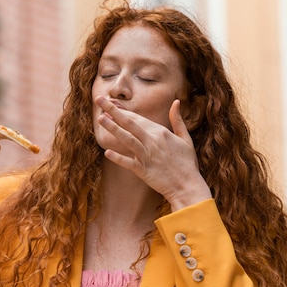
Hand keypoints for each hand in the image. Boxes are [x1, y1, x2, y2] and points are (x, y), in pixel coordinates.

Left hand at [95, 96, 211, 210]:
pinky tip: (107, 152)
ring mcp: (147, 156)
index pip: (137, 118)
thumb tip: (176, 102)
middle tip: (99, 100)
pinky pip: (129, 163)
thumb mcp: (185, 138)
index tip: (109, 101)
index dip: (122, 109)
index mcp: (161, 132)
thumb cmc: (187, 163)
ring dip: (113, 128)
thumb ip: (177, 120)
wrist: (187, 186)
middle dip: (113, 111)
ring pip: (127, 139)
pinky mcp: (144, 171)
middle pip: (130, 123)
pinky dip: (118, 158)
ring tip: (100, 119)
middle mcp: (153, 141)